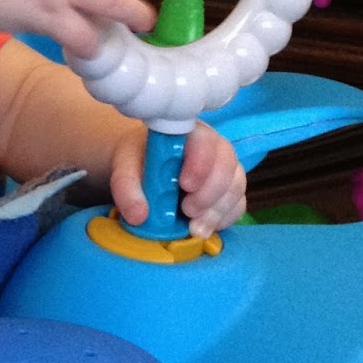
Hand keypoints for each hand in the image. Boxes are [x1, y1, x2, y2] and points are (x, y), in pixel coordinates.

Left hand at [109, 121, 246, 235]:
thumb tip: (139, 215)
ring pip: (236, 186)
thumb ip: (127, 188)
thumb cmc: (138, 161)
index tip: (184, 185)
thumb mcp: (124, 169)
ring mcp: (224, 170)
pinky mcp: (228, 191)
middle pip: (227, 165)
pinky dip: (224, 219)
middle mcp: (212, 148)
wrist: (143, 168)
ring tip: (194, 227)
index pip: (205, 141)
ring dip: (217, 210)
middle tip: (187, 211)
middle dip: (210, 193)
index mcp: (187, 134)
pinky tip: (203, 228)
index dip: (200, 164)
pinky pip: (238, 204)